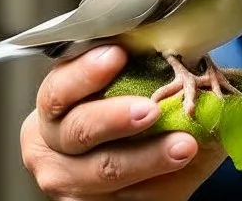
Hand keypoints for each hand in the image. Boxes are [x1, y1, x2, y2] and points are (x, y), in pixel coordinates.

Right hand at [21, 45, 227, 199]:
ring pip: (106, 172)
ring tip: (184, 145)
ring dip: (148, 158)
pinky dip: (163, 182)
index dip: (84, 73)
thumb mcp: (124, 82)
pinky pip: (132, 197)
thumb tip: (188, 57)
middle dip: (115, 119)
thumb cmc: (123, 107)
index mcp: (56, 107)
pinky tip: (185, 168)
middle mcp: (54, 148)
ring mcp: (73, 183)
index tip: (117, 55)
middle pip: (79, 132)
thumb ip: (142, 67)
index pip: (59, 90)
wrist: (119, 160)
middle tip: (151, 110)